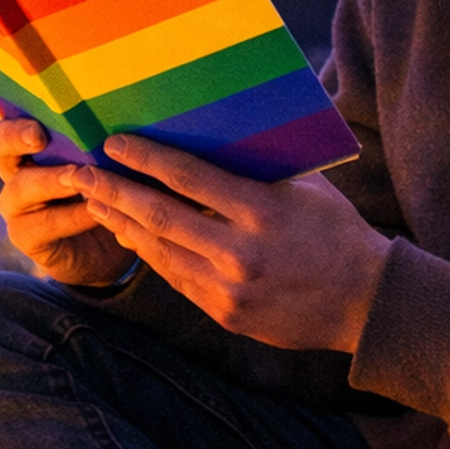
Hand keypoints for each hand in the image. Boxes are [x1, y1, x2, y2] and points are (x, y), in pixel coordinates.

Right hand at [0, 117, 132, 286]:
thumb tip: (117, 107)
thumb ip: (100, 138)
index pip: (9, 120)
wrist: (107, 249)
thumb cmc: (107, 191)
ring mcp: (15, 205)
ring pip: (22, 186)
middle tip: (39, 137)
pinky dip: (72, 216)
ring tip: (78, 177)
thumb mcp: (104, 161)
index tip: (36, 121)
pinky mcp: (25, 235)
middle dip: (16, 137)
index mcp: (28, 144)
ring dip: (51, 180)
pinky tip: (95, 210)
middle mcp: (14, 170)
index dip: (15, 119)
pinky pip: (46, 223)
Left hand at [60, 134, 390, 352]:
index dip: (145, 158)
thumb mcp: (306, 188)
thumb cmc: (336, 231)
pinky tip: (131, 235)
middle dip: (115, 192)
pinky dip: (149, 253)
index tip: (114, 143)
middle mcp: (241, 252)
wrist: (366, 302)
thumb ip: (258, 168)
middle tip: (83, 173)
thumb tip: (212, 135)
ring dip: (122, 224)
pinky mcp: (225, 313)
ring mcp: (229, 288)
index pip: (189, 178)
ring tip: (95, 201)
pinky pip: (175, 277)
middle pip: (160, 216)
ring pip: (159, 251)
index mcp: (262, 212)